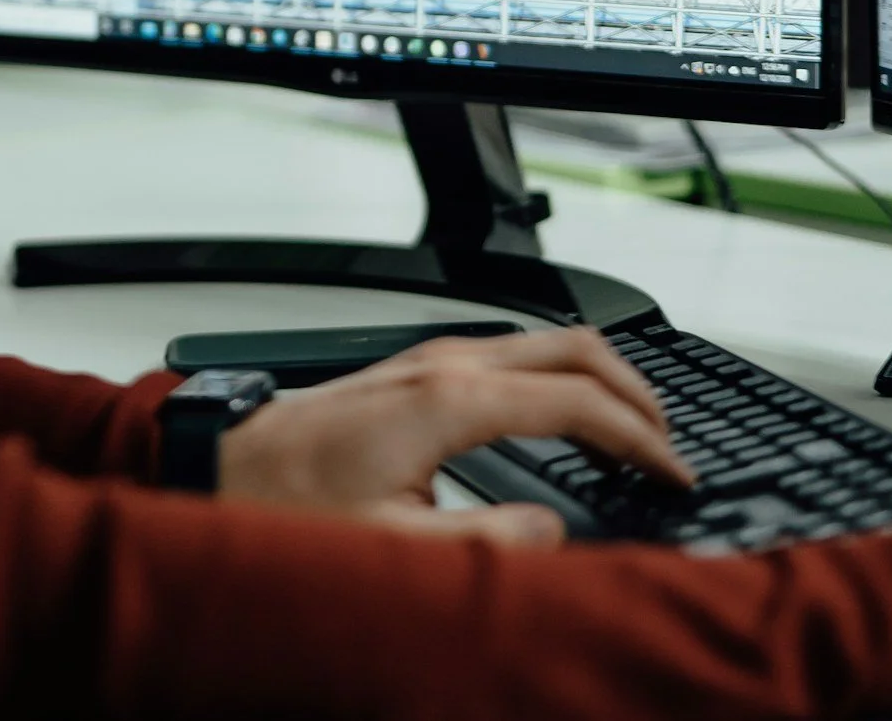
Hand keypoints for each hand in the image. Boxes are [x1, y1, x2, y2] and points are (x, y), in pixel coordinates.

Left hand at [217, 327, 691, 544]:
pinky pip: (515, 355)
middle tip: (672, 444)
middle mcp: (447, 363)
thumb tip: (553, 530)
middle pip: (577, 348)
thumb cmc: (288, 506)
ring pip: (547, 343)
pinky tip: (564, 419)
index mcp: (452, 400)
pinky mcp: (418, 367)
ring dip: (601, 380)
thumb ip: (486, 542)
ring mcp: (432, 357)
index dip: (640, 441)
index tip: (672, 475)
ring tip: (632, 433)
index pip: (579, 404)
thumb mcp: (393, 548)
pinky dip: (561, 381)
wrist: (219, 470)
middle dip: (638, 392)